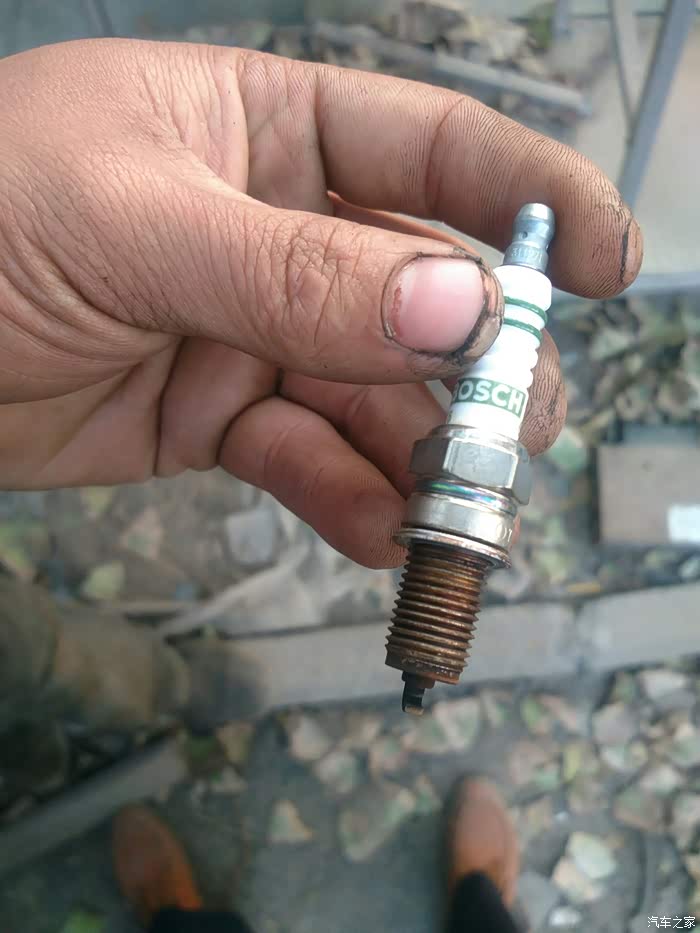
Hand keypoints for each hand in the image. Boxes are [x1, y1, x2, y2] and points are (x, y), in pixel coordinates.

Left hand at [0, 40, 640, 566]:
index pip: (429, 151)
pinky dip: (347, 498)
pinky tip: (383, 536)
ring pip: (374, 394)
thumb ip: (295, 272)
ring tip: (451, 515)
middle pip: (420, 297)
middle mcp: (279, 232)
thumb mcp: (137, 224)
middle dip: (476, 368)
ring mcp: (255, 330)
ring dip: (420, 457)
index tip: (610, 262)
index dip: (529, 201)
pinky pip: (308, 458)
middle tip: (508, 434)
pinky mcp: (221, 418)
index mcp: (267, 134)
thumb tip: (459, 307)